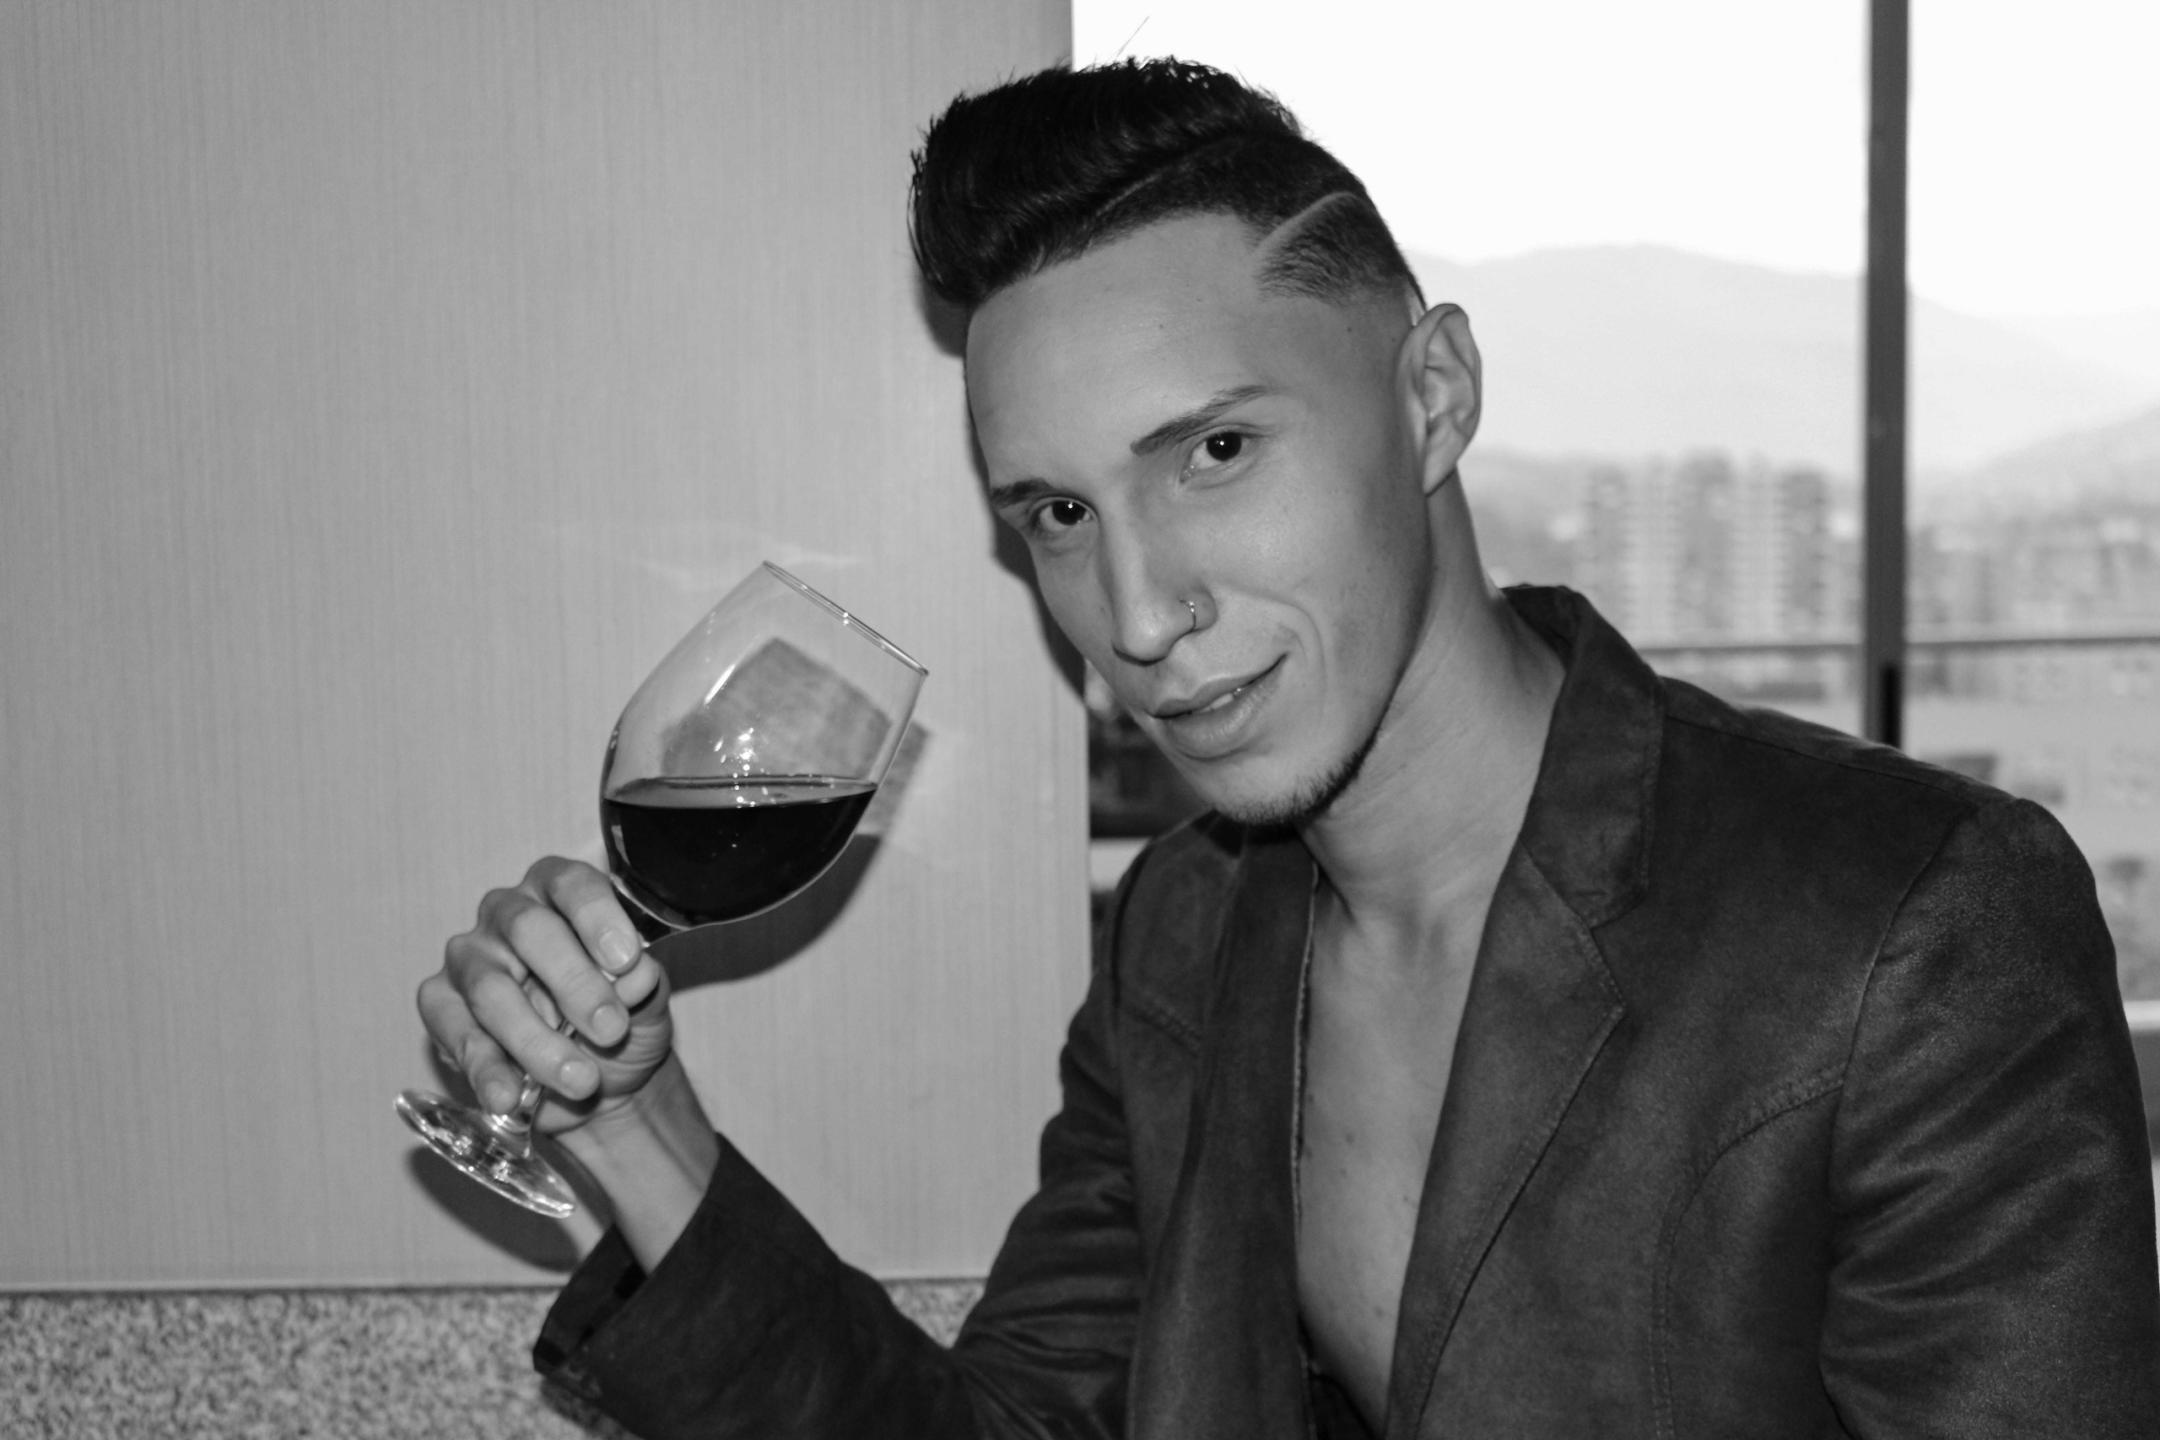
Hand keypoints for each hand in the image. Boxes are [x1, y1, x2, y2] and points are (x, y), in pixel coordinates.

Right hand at [417, 856, 672, 1135]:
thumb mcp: (646, 1002)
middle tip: (611, 1030)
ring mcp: (469, 958)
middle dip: (573, 982)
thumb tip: (636, 975)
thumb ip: (643, 985)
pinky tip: (511, 1096)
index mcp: (561, 891)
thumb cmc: (620, 1018)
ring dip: (536, 1040)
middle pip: (528, 930)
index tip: (626, 960)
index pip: (573, 885)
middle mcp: (508, 913)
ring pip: (491, 989)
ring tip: (580, 1080)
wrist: (597, 1080)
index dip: (597, 917)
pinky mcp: (440, 1006)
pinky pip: (457, 1035)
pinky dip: (487, 1070)